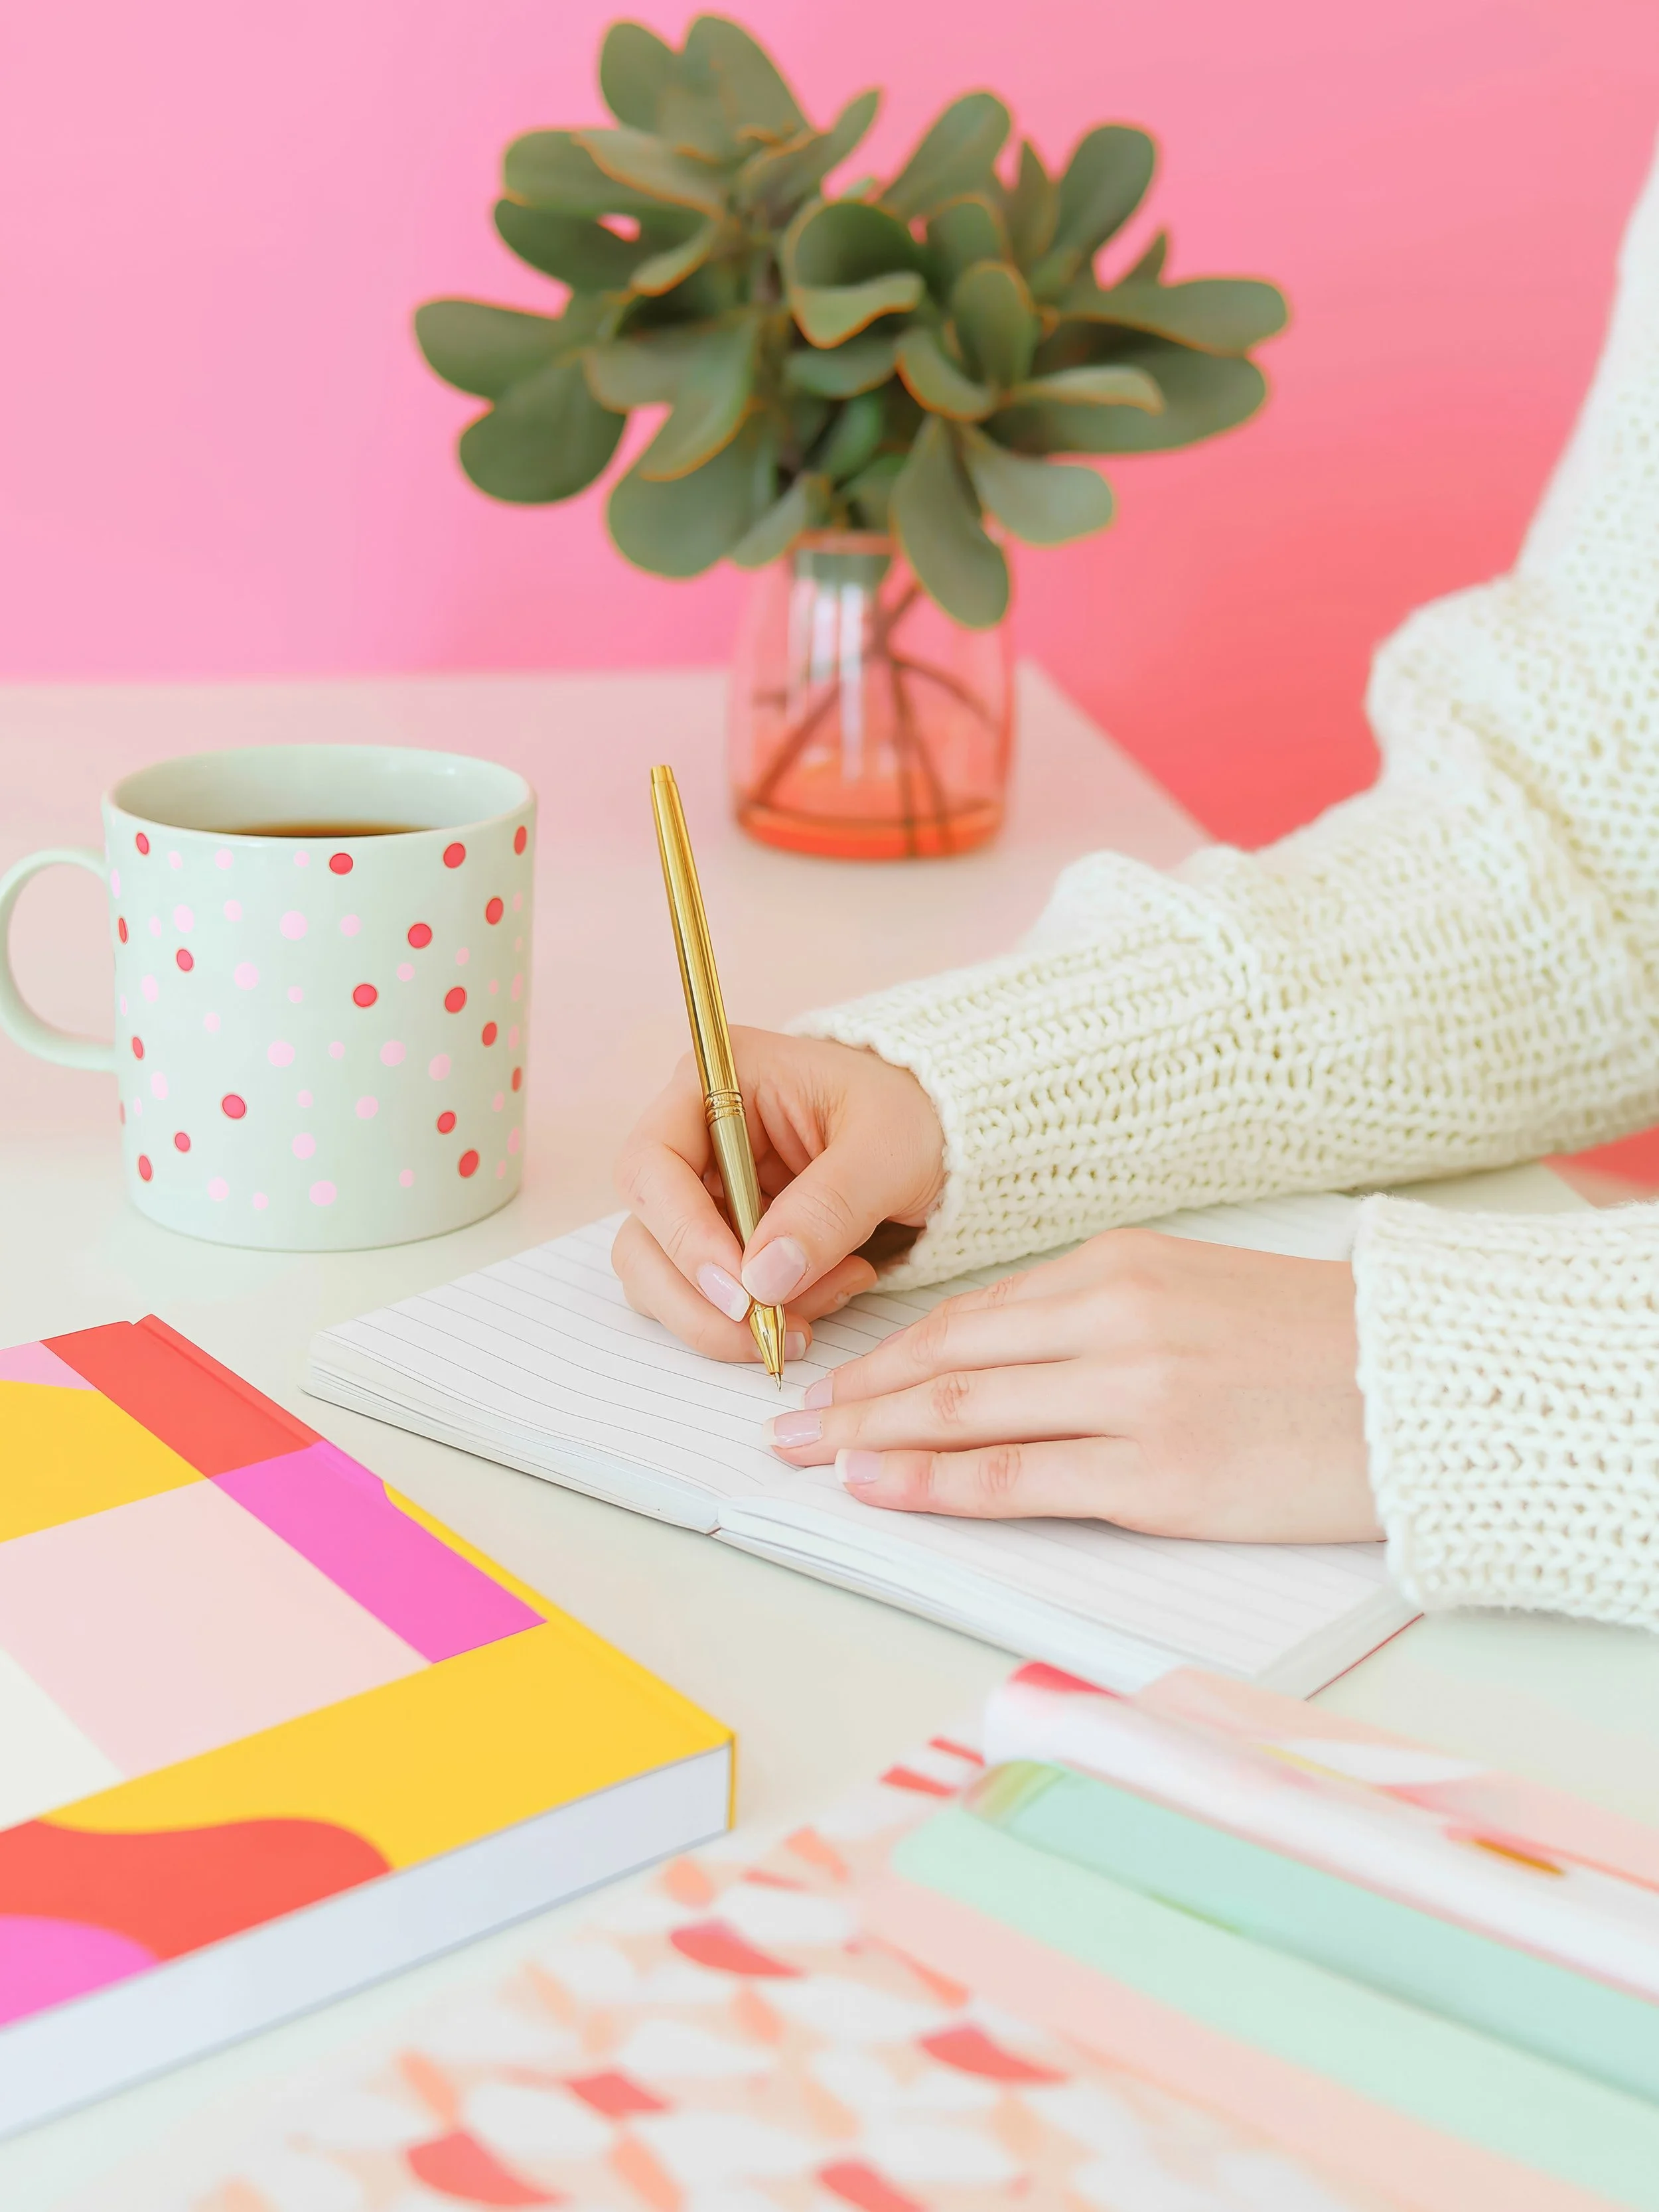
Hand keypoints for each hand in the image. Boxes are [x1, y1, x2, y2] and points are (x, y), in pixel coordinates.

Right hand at [612, 1029, 945, 1363]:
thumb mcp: (889, 1150)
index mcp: (716, 1081)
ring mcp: (701, 1193)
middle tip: (774, 1332)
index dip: (683, 1235)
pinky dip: (761, 1317)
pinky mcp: (722, 1239)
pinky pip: (710, 1298)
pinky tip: (826, 1295)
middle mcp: (692, 1136)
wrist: (943, 1138)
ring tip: (821, 1307)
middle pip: (644, 1234)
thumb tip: (763, 1280)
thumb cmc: (915, 1117)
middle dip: (703, 1299)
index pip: (652, 1164)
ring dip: (732, 1318)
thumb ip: (829, 1208)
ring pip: (664, 1279)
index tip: (741, 1292)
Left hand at [765, 1229, 1376, 1541]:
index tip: (840, 1376)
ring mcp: (1132, 1396)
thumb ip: (1106, 1315)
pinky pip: (1020, 1480)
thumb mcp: (1203, 1293)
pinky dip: (935, 1484)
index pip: (977, 1312)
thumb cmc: (1323, 1347)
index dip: (895, 1352)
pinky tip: (879, 1488)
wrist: (1432, 1387)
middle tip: (784, 1422)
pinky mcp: (1158, 1475)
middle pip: (950, 1358)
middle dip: (857, 1393)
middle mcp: (1114, 1318)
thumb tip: (1012, 1358)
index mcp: (1123, 1265)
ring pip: (965, 1413)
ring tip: (808, 1457)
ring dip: (872, 1436)